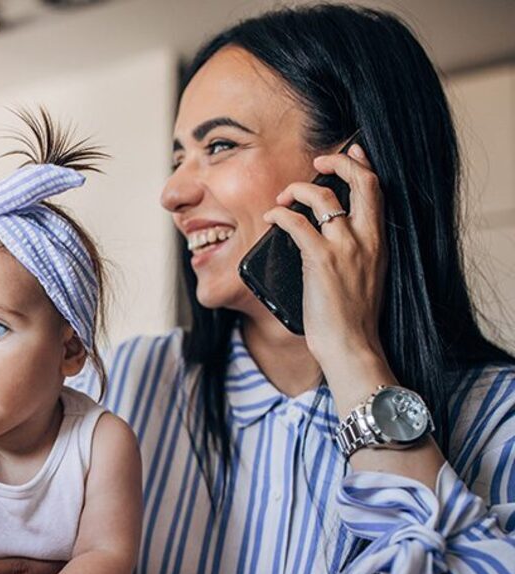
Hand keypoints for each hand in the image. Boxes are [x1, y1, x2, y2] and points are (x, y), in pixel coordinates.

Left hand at [264, 143, 387, 374]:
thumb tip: (329, 234)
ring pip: (322, 198)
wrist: (351, 345)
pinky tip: (270, 218)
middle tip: (318, 163)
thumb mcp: (366, 275)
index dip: (363, 165)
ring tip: (282, 198)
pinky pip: (296, 222)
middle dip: (338, 163)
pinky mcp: (321, 260)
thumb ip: (356, 251)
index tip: (350, 153)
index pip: (378, 190)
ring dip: (297, 189)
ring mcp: (345, 247)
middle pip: (361, 181)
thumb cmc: (352, 316)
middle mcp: (367, 239)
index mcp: (379, 242)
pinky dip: (279, 214)